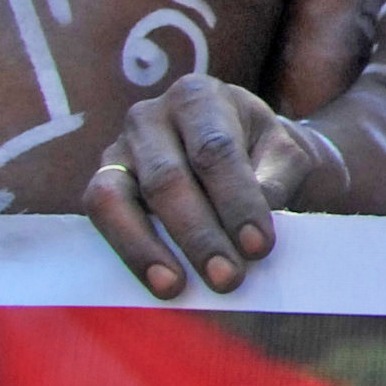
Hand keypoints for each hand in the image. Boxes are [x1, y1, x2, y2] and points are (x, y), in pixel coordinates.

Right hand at [84, 77, 313, 298]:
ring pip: (117, 197)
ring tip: (176, 288)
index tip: (259, 247)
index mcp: (199, 98)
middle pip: (168, 178)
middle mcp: (150, 117)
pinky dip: (127, 249)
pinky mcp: (102, 182)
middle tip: (228, 278)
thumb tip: (259, 217)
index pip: (216, 151)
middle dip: (199, 234)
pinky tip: (156, 280)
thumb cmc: (264, 153)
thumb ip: (278, 178)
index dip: (237, 201)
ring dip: (147, 248)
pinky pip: (100, 215)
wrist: (240, 150)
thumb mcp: (285, 154)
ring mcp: (118, 149)